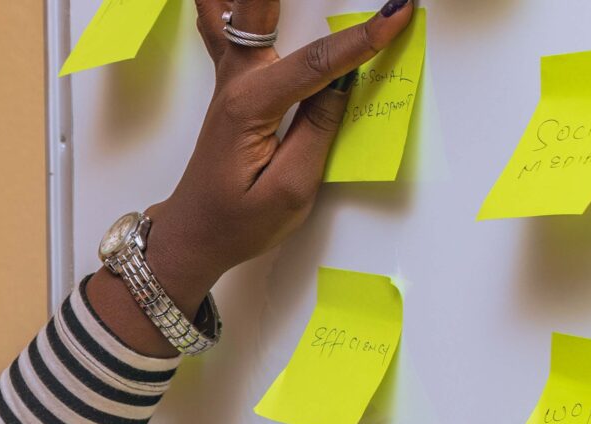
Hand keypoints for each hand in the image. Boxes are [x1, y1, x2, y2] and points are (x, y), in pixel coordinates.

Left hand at [89, 0, 414, 356]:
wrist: (194, 234)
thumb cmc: (236, 221)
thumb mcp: (288, 189)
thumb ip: (318, 131)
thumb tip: (344, 84)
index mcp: (251, 107)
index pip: (316, 64)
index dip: (359, 41)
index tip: (395, 16)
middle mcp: (236, 83)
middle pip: (259, 11)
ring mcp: (230, 80)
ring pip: (234, 12)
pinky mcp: (234, 86)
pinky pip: (223, 26)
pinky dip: (227, 5)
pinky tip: (227, 0)